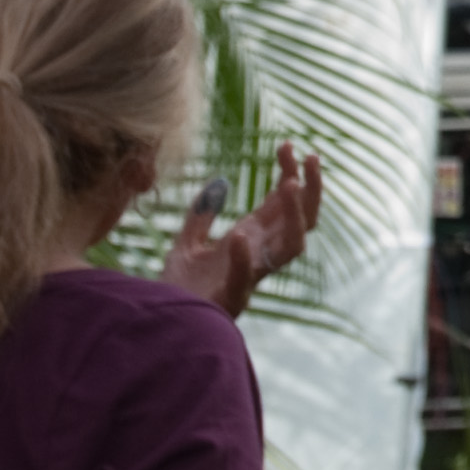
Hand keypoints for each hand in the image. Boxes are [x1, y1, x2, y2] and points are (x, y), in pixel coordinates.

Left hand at [161, 143, 322, 318]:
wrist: (159, 324)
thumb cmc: (177, 289)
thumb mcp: (185, 244)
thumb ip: (201, 215)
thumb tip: (219, 182)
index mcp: (251, 240)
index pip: (283, 204)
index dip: (291, 173)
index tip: (287, 145)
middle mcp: (258, 256)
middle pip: (302, 221)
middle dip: (310, 189)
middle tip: (308, 156)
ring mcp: (248, 276)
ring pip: (291, 247)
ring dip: (293, 217)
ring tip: (288, 185)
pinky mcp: (229, 298)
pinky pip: (244, 278)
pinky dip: (244, 258)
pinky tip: (239, 236)